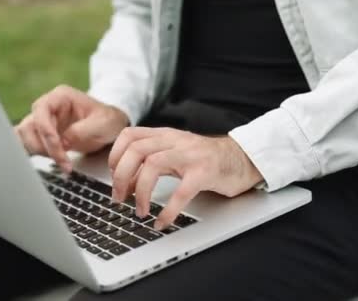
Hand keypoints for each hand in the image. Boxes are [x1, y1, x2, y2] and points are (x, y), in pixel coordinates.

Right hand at [15, 85, 128, 172]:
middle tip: (63, 160)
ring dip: (40, 152)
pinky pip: (28, 143)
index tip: (59, 147)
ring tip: (61, 161)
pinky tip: (48, 161)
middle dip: (44, 146)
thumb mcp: (102, 124)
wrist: (111, 128)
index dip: (47, 131)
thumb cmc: (107, 121)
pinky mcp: (43, 135)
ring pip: (25, 136)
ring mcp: (44, 121)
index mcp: (61, 97)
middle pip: (30, 126)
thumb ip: (81, 131)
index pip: (42, 111)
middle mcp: (48, 107)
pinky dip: (34, 154)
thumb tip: (62, 142)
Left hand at [108, 127, 262, 229]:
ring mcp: (190, 155)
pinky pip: (181, 191)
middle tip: (120, 199)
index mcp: (165, 136)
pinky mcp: (205, 173)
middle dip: (121, 177)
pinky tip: (163, 222)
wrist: (243, 159)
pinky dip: (168, 210)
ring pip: (153, 165)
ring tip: (140, 211)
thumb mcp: (175, 155)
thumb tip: (126, 184)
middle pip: (135, 150)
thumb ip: (151, 164)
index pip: (129, 135)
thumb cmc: (207, 160)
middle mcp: (175, 141)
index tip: (113, 177)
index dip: (115, 156)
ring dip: (141, 192)